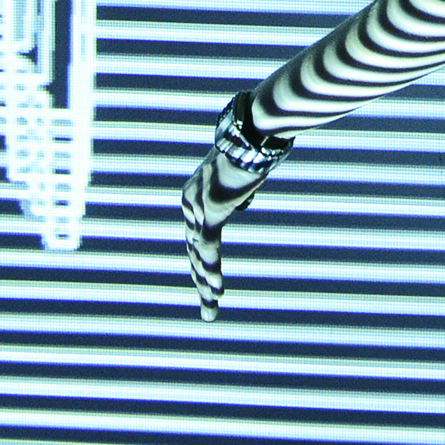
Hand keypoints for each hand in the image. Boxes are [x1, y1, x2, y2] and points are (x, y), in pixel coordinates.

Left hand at [181, 91, 292, 319]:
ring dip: (206, 284)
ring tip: (211, 309)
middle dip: (202, 282)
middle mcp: (190, 202)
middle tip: (208, 310)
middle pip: (193, 251)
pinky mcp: (210, 209)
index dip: (202, 266)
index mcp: (193, 196)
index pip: (195, 238)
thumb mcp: (239, 177)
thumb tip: (240, 201)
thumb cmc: (250, 150)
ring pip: (198, 255)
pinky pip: (208, 247)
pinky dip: (211, 269)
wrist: (254, 134)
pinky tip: (216, 289)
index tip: (210, 287)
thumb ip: (235, 192)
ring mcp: (197, 206)